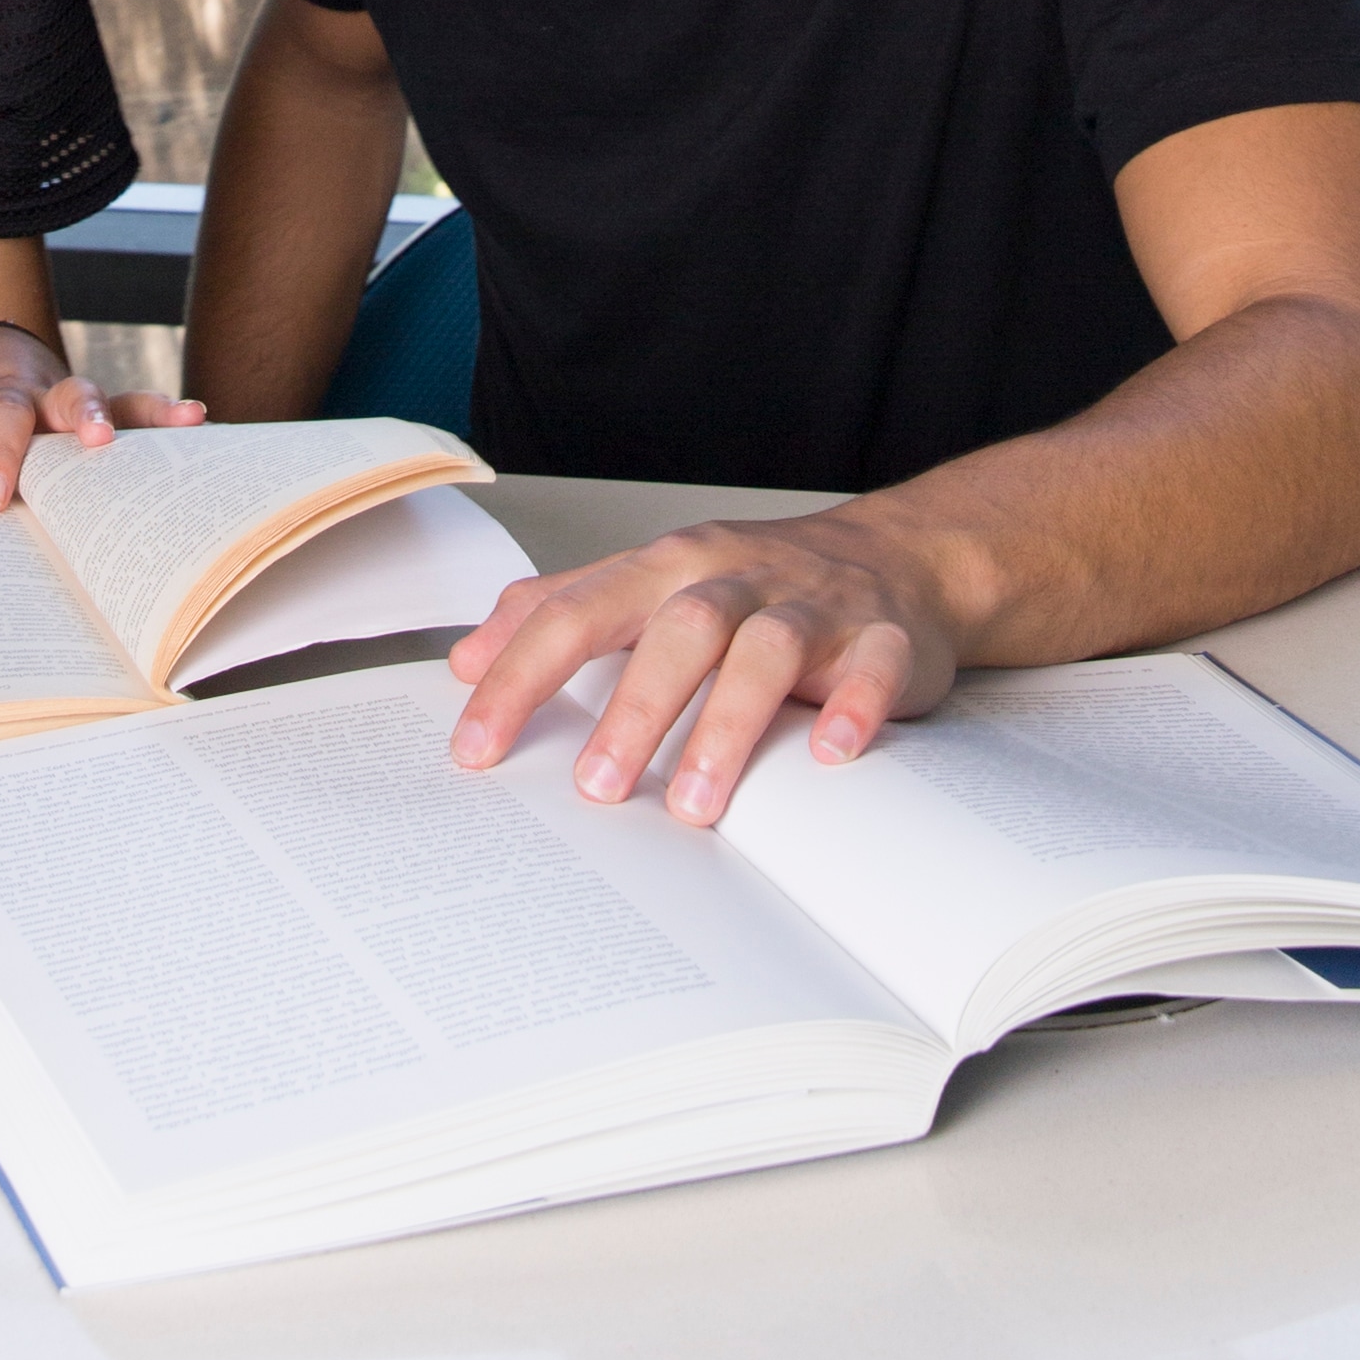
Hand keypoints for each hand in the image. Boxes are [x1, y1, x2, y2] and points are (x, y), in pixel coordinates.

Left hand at [0, 322, 205, 510]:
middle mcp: (39, 394)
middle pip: (63, 399)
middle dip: (81, 417)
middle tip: (98, 440)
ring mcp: (73, 402)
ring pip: (108, 398)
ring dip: (139, 413)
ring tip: (181, 418)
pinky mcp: (100, 413)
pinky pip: (137, 410)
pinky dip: (165, 414)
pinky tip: (197, 420)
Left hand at [446, 508, 969, 822]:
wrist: (894, 555)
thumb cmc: (754, 580)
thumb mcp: (648, 579)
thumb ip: (559, 610)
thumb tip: (465, 660)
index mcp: (665, 567)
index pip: (576, 612)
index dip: (520, 677)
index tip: (475, 746)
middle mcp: (732, 578)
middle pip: (675, 631)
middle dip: (631, 710)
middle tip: (594, 790)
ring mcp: (810, 605)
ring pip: (763, 652)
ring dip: (725, 725)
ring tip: (693, 803)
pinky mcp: (880, 638)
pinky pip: (869, 667)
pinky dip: (851, 708)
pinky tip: (830, 753)